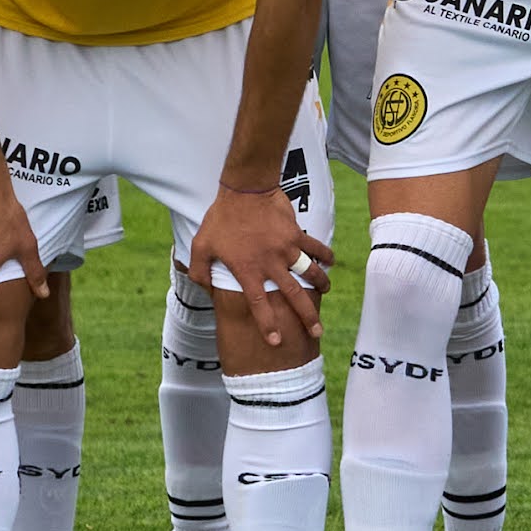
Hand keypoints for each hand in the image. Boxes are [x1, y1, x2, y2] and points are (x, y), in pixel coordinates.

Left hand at [184, 177, 333, 322]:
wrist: (244, 189)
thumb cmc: (221, 218)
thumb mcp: (201, 245)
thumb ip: (199, 270)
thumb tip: (203, 288)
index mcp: (248, 270)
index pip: (259, 304)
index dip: (267, 324)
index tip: (276, 341)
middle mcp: (270, 264)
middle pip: (293, 296)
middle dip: (306, 316)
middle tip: (317, 331)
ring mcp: (286, 248)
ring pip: (309, 272)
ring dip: (320, 284)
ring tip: (326, 293)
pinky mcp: (296, 233)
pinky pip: (315, 246)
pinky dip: (325, 254)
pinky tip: (331, 261)